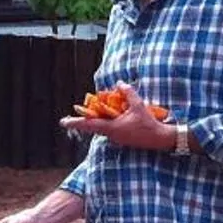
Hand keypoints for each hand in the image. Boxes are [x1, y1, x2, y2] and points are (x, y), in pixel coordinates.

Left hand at [60, 84, 176, 151]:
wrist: (159, 139)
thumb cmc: (147, 124)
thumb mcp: (138, 106)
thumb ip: (128, 93)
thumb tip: (119, 83)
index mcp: (112, 128)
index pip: (90, 125)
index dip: (75, 122)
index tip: (63, 122)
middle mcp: (111, 134)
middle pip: (93, 126)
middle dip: (84, 119)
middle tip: (70, 118)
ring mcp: (116, 138)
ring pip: (102, 127)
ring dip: (98, 119)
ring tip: (94, 110)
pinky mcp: (121, 138)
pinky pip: (110, 128)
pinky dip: (107, 121)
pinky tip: (113, 114)